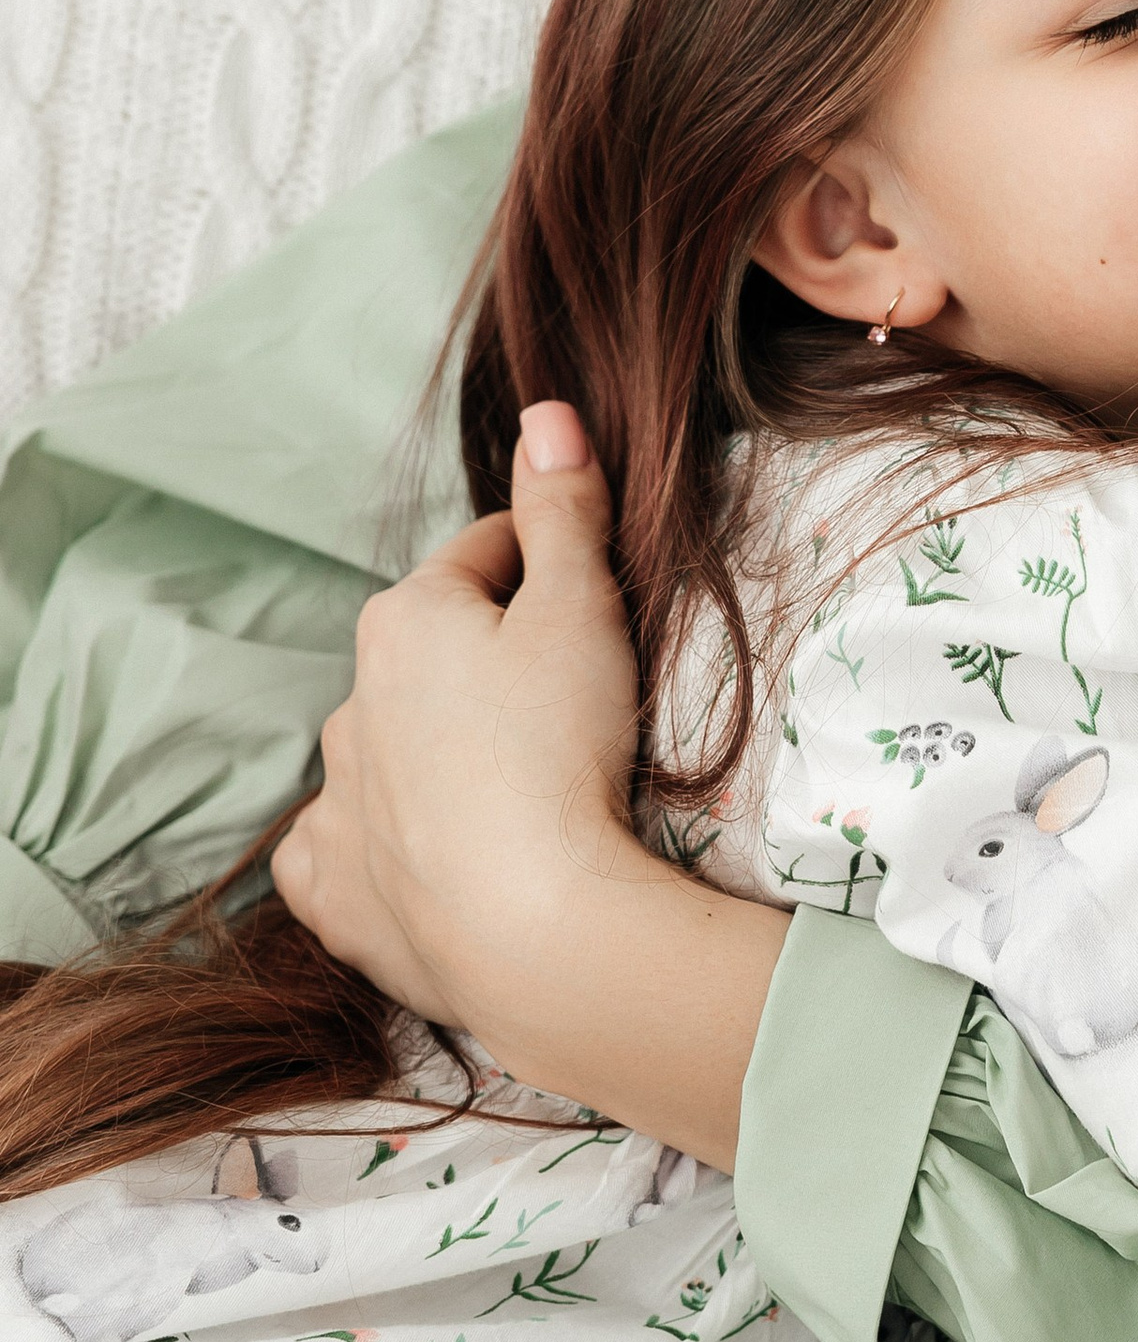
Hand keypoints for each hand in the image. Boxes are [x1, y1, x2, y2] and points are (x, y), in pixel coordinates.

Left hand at [274, 402, 644, 1051]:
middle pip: (436, 655)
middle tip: (571, 710)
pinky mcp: (335, 894)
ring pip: (391, 748)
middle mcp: (349, 701)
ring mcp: (336, 802)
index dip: (553, 572)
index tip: (598, 615)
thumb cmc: (566, 748)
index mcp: (404, 618)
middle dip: (490, 666)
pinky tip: (434, 856)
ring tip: (517, 791)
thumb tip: (544, 410)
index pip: (488, 557)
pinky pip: (346, 848)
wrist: (537, 930)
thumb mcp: (584, 605)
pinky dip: (384, 844)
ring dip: (440, 752)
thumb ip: (562, 504)